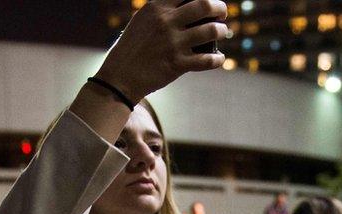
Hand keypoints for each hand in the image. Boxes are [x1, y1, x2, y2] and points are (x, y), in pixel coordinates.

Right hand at [95, 0, 227, 102]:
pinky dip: (218, 59)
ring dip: (222, 31)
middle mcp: (166, 22)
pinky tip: (219, 58)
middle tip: (222, 13)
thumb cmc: (130, 48)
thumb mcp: (141, 21)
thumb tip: (184, 5)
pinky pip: (207, 60)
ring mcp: (173, 43)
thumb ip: (160, 10)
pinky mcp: (177, 65)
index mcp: (156, 8)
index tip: (209, 0)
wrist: (119, 77)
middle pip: (204, 5)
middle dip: (220, 7)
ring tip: (222, 32)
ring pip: (211, 31)